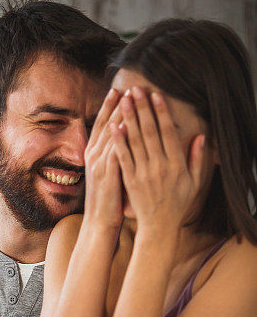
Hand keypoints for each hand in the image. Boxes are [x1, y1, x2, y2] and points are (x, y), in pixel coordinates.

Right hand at [83, 87, 123, 230]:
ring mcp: (100, 164)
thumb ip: (114, 156)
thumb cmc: (108, 200)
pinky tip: (127, 124)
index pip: (103, 125)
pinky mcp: (107, 174)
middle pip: (107, 124)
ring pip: (111, 134)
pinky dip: (120, 137)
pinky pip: (115, 151)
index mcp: (95, 155)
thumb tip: (120, 143)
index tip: (121, 91)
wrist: (99, 222)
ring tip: (131, 98)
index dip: (111, 107)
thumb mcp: (109, 174)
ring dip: (121, 115)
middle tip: (129, 87)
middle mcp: (94, 156)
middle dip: (118, 105)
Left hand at [110, 88, 205, 235]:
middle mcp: (159, 166)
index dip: (161, 112)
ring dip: (128, 119)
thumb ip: (197, 159)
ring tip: (123, 100)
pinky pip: (123, 158)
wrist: (159, 226)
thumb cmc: (178, 203)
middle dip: (142, 109)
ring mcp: (143, 173)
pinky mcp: (130, 181)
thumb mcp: (194, 182)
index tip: (155, 95)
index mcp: (176, 164)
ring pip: (135, 141)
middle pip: (149, 132)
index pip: (167, 132)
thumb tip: (202, 136)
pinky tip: (113, 126)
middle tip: (135, 89)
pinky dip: (118, 142)